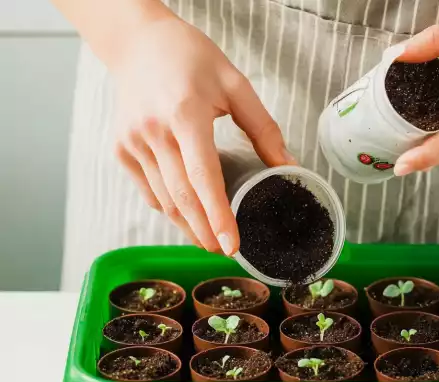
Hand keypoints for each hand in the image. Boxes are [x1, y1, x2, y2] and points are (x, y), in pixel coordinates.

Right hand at [113, 17, 294, 253]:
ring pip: (163, 200)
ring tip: (210, 239)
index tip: (231, 245)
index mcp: (185, 114)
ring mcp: (133, 143)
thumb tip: (287, 165)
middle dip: (204, 232)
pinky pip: (149, 190)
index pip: (203, 177)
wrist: (138, 43)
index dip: (218, 215)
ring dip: (188, 225)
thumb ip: (263, 127)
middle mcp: (154, 132)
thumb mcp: (235, 84)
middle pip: (182, 198)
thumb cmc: (190, 58)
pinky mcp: (122, 149)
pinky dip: (169, 208)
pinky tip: (187, 218)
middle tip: (225, 251)